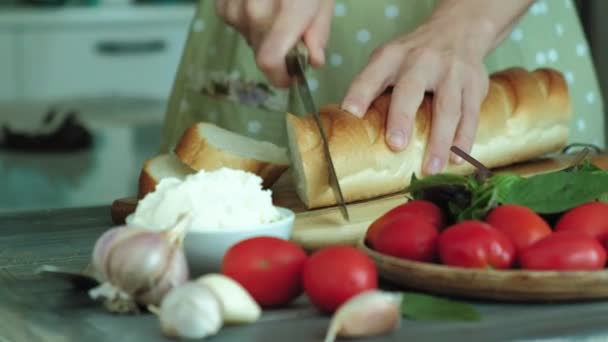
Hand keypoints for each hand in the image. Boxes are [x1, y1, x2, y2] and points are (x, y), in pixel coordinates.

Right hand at [215, 0, 333, 86]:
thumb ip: (319, 31)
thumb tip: (314, 61)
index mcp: (286, 10)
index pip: (269, 61)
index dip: (279, 77)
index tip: (290, 77)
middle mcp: (255, 11)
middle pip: (262, 54)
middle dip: (279, 53)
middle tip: (292, 32)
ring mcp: (235, 7)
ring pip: (249, 40)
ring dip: (264, 35)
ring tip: (275, 8)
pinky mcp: (222, 4)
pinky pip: (236, 25)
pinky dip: (249, 21)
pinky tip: (259, 2)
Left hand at [341, 15, 493, 174]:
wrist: (458, 30)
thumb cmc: (413, 58)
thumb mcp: (388, 61)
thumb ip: (371, 87)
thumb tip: (352, 125)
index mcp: (393, 56)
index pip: (372, 75)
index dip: (360, 92)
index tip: (351, 112)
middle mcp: (422, 60)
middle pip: (411, 89)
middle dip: (402, 117)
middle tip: (396, 145)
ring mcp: (452, 71)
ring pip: (448, 108)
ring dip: (440, 140)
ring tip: (431, 168)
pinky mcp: (475, 84)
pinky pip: (471, 114)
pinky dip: (465, 138)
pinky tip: (457, 158)